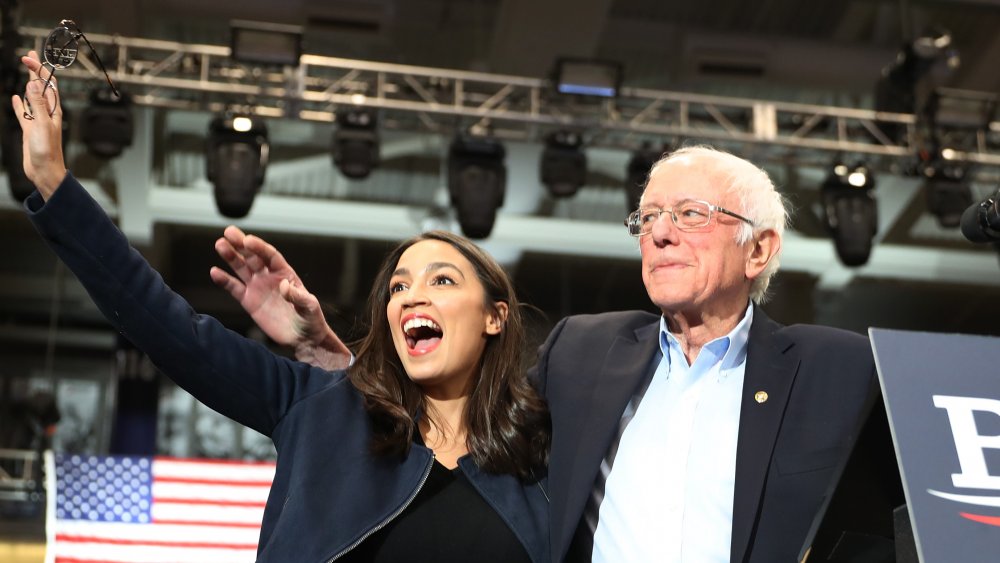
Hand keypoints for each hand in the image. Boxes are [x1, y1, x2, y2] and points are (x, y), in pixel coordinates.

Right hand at [10, 51, 67, 198]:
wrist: (45, 171)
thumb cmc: (47, 151)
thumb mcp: (42, 125)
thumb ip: (37, 105)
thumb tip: (32, 84)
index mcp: (53, 110)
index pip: (47, 84)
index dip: (38, 69)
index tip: (27, 58)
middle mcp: (47, 113)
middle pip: (41, 86)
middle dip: (36, 70)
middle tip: (29, 55)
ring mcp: (37, 120)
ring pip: (32, 97)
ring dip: (29, 83)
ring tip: (26, 71)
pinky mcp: (29, 129)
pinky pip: (23, 113)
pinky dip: (19, 104)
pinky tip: (15, 98)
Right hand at [210, 226, 352, 370]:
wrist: (303, 338)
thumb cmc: (311, 319)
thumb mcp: (309, 307)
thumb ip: (298, 296)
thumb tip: (284, 286)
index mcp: (285, 274)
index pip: (270, 256)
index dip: (259, 248)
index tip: (247, 240)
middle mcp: (270, 277)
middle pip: (253, 257)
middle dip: (241, 244)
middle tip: (228, 232)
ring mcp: (258, 287)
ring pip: (242, 268)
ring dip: (231, 257)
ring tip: (220, 244)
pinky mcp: (249, 301)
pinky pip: (234, 288)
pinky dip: (224, 280)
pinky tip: (214, 271)